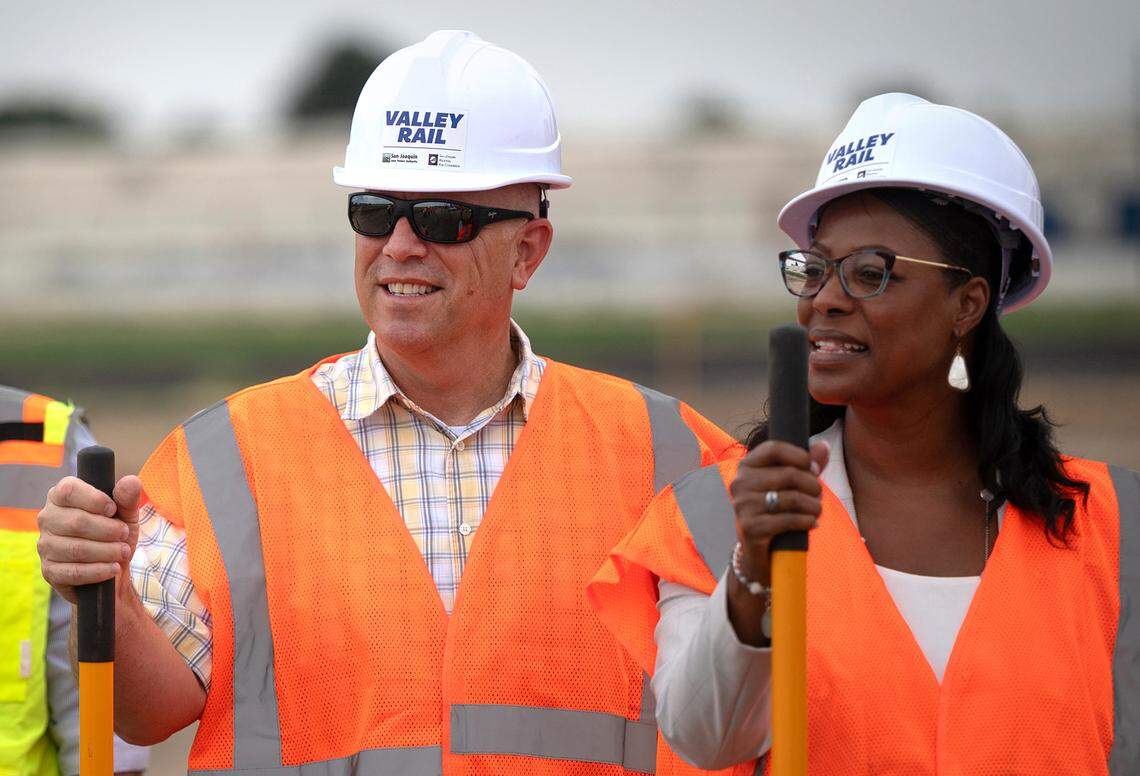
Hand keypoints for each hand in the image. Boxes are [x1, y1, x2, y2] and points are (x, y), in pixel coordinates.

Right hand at [37, 475, 142, 603]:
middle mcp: (48, 519)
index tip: (113, 509)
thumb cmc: (114, 533)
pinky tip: (113, 568)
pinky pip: (73, 572)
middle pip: (76, 522)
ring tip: (123, 551)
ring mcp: (45, 546)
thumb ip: (127, 498)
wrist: (112, 568)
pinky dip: (98, 570)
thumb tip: (131, 481)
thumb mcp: (126, 514)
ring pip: (76, 549)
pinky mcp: (50, 571)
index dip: (94, 499)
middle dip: (108, 530)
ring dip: (106, 551)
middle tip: (124, 534)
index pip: (68, 490)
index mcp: (61, 497)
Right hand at [730, 440, 829, 584]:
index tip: (814, 468)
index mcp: (746, 466)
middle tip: (819, 496)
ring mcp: (743, 506)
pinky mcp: (750, 528)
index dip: (800, 456)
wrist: (757, 550)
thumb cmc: (774, 511)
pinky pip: (788, 520)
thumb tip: (823, 446)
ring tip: (817, 511)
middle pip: (789, 474)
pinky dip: (807, 521)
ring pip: (792, 498)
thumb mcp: (789, 486)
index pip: (774, 448)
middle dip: (813, 486)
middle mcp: (740, 483)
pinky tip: (813, 523)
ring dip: (814, 506)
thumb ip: (805, 465)